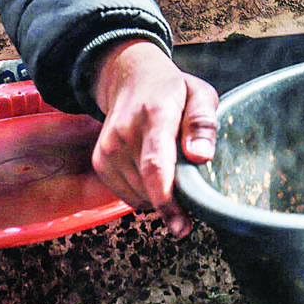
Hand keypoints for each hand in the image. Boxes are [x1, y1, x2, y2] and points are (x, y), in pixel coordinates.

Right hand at [91, 39, 218, 237]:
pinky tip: (156, 177)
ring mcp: (108, 148)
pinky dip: (145, 195)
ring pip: (138, 195)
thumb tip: (201, 157)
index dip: (166, 199)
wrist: (131, 79)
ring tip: (174, 177)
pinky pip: (127, 195)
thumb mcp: (200, 94)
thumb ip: (203, 124)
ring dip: (159, 199)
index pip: (156, 164)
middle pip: (148, 186)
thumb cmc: (172, 90)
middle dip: (173, 204)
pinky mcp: (100, 161)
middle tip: (192, 202)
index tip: (180, 224)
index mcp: (155, 114)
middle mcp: (125, 133)